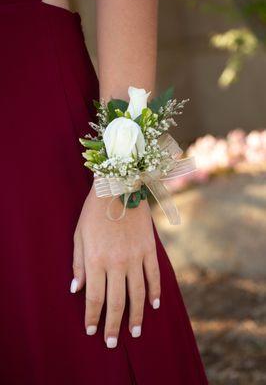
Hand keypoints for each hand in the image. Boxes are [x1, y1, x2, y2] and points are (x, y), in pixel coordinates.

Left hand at [71, 183, 160, 347]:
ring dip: (136, 316)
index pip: (94, 297)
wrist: (118, 187)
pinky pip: (154, 276)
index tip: (91, 330)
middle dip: (113, 325)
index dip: (93, 316)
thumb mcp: (79, 235)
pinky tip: (153, 306)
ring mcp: (136, 257)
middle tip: (112, 342)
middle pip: (116, 301)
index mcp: (96, 260)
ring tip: (135, 332)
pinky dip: (154, 292)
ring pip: (138, 294)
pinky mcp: (149, 249)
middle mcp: (117, 263)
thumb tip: (75, 290)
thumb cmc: (94, 212)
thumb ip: (78, 264)